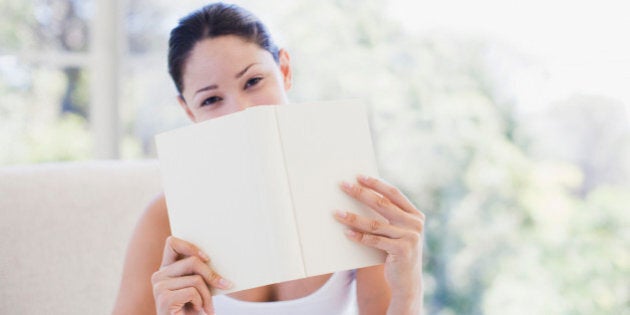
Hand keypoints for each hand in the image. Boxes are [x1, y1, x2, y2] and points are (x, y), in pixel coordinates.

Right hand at [151, 236, 231, 314]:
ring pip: (196, 279)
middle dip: (211, 275)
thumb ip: (199, 271)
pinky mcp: (164, 298)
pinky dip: (201, 302)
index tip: (208, 258)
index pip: (172, 243)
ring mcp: (159, 287)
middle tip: (225, 285)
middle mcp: (159, 275)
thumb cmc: (192, 308)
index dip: (191, 246)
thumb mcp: (197, 286)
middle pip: (193, 261)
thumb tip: (221, 258)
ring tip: (207, 306)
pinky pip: (193, 292)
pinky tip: (197, 310)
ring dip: (207, 295)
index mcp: (165, 268)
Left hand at [335, 175, 423, 313]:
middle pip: (382, 204)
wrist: (407, 282)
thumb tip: (361, 195)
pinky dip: (359, 237)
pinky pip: (375, 241)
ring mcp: (410, 238)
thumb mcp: (397, 232)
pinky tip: (345, 232)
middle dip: (360, 193)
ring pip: (375, 223)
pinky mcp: (402, 251)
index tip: (358, 176)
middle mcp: (415, 224)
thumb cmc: (396, 253)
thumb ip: (388, 217)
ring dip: (353, 217)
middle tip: (343, 186)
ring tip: (336, 212)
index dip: (376, 184)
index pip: (394, 193)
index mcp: (415, 214)